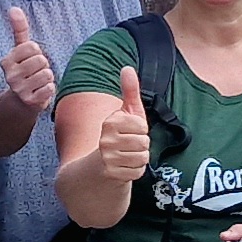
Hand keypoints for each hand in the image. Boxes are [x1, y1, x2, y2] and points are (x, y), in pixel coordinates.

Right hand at [0, 6, 55, 110]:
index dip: (37, 52)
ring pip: (47, 74)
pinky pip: (50, 88)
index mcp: (7, 61)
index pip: (33, 47)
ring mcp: (19, 90)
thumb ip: (19, 29)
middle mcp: (10, 75)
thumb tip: (14, 8)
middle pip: (41, 60)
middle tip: (36, 72)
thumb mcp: (20, 50)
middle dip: (44, 65)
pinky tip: (41, 91)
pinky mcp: (30, 102)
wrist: (22, 101)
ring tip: (39, 81)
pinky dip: (50, 89)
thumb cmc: (25, 70)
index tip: (30, 59)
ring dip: (48, 77)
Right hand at [93, 64, 151, 184]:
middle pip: (144, 142)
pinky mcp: (111, 173)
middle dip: (141, 146)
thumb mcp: (125, 113)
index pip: (142, 126)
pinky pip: (137, 172)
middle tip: (128, 147)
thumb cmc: (118, 137)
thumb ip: (129, 91)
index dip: (141, 131)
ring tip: (127, 157)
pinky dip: (135, 171)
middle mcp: (106, 139)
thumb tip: (127, 68)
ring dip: (139, 159)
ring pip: (142, 158)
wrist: (97, 168)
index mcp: (110, 122)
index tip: (130, 132)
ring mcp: (107, 157)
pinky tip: (124, 168)